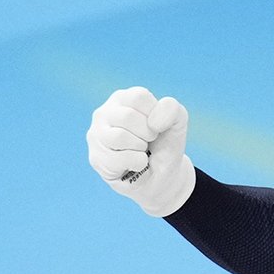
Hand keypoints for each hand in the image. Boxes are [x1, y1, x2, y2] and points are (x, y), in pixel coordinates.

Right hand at [87, 86, 195, 217]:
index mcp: (122, 98)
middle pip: (128, 117)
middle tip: (149, 141)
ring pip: (119, 137)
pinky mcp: (96, 158)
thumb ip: (171, 109)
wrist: (162, 176)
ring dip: (140, 147)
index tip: (156, 125)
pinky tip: (137, 164)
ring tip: (141, 150)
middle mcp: (104, 113)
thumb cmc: (164, 144)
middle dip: (148, 134)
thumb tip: (153, 122)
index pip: (139, 97)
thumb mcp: (177, 122)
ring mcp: (96, 136)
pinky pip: (119, 159)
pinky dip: (138, 163)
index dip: (155, 115)